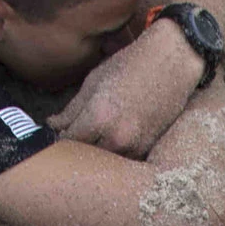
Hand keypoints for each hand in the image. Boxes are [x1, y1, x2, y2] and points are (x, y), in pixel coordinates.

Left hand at [49, 19, 203, 157]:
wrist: (171, 64)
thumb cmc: (131, 65)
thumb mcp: (94, 81)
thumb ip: (72, 109)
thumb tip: (53, 125)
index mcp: (98, 116)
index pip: (68, 140)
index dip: (60, 136)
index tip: (57, 132)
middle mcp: (116, 137)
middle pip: (85, 155)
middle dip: (77, 147)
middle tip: (74, 134)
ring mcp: (134, 147)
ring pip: (104, 161)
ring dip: (96, 152)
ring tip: (95, 136)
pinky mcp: (147, 150)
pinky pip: (123, 159)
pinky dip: (115, 152)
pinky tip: (114, 136)